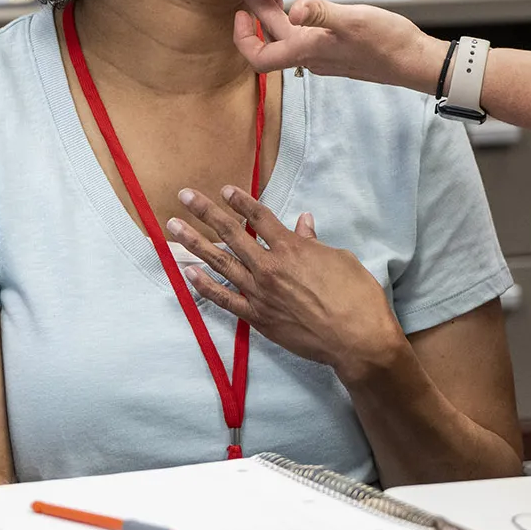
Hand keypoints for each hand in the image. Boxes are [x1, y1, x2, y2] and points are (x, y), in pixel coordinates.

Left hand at [169, 186, 406, 382]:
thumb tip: (302, 223)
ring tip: (174, 228)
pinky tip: (188, 273)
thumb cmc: (356, 296)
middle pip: (231, 233)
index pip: (260, 217)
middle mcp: (269, 267)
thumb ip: (314, 242)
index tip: (224, 190)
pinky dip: (205, 286)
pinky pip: (224, 299)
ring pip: (220, 263)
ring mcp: (259, 293)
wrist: (355, 339)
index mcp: (292, 248)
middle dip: (206, 212)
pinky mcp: (257, 318)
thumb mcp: (339, 259)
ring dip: (195, 243)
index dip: (241, 201)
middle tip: (184, 196)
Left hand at [234, 0, 443, 92]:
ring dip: (274, 19)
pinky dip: (295, 22)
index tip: (240, 12)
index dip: (242, 38)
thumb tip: (293, 10)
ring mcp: (325, 57)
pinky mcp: (338, 52)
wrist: (415, 61)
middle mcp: (312, 58)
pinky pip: (305, 40)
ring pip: (288, 40)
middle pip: (272, 41)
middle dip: (256, 14)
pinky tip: (305, 8)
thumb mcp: (353, 19)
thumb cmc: (387, 41)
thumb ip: (321, 13)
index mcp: (308, 51)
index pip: (260, 58)